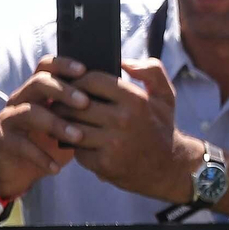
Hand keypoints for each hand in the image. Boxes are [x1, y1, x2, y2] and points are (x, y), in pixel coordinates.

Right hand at [0, 64, 82, 198]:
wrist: (18, 169)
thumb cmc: (51, 140)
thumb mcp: (68, 121)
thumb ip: (82, 106)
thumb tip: (115, 92)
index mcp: (38, 90)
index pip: (46, 66)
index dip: (63, 64)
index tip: (84, 70)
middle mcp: (21, 99)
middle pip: (38, 83)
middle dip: (63, 91)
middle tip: (86, 103)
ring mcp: (8, 119)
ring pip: (29, 112)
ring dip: (55, 124)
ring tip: (78, 137)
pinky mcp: (1, 141)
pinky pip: (20, 145)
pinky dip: (40, 156)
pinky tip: (57, 167)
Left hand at [53, 57, 189, 202]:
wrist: (168, 167)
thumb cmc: (161, 126)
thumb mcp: (166, 95)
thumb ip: (152, 70)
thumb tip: (124, 61)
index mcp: (136, 99)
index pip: (92, 80)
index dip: (77, 80)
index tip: (73, 85)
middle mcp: (124, 120)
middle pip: (76, 105)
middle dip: (64, 103)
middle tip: (59, 104)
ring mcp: (113, 143)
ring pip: (72, 127)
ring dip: (64, 124)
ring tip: (64, 121)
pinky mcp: (104, 163)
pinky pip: (77, 149)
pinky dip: (76, 146)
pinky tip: (80, 142)